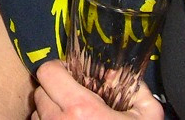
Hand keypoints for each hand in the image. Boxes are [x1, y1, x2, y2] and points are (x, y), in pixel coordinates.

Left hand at [32, 61, 161, 119]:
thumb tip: (115, 75)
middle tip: (73, 97)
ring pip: (37, 113)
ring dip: (50, 111)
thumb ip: (135, 88)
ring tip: (72, 118)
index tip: (71, 74)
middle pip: (40, 92)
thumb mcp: (147, 115)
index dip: (59, 69)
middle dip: (55, 91)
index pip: (48, 72)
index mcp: (81, 108)